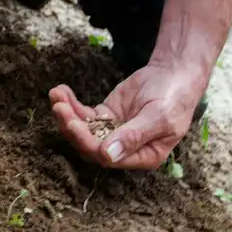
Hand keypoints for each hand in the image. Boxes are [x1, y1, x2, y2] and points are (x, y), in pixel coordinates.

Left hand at [49, 62, 207, 168]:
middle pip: (90, 145)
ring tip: (56, 95)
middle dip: (72, 127)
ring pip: (83, 130)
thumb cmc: (174, 97)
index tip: (73, 124)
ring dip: (66, 114)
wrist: (175, 73)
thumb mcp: (159, 117)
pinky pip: (83, 114)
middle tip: (59, 107)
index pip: (108, 158)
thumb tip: (107, 156)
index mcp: (143, 156)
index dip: (88, 143)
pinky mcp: (105, 116)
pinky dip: (70, 104)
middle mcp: (124, 149)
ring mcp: (112, 132)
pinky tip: (60, 91)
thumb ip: (134, 136)